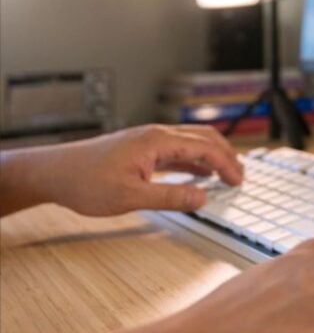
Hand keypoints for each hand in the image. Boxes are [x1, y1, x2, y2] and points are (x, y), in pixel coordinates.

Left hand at [0, 124, 242, 216]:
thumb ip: (171, 197)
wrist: (54, 173)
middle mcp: (156, 134)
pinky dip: (194, 159)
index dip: (226, 165)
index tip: (238, 182)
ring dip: (212, 155)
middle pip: (204, 137)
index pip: (205, 148)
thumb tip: (202, 198)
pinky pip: (177, 149)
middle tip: (239, 176)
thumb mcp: (131, 196)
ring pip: (191, 141)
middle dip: (226, 155)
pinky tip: (198, 174)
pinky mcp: (141, 148)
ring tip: (226, 173)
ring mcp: (149, 140)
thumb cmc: (86, 181)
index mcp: (158, 141)